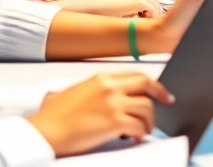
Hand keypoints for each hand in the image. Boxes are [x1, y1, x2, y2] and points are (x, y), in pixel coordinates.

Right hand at [25, 72, 173, 156]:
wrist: (44, 131)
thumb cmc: (54, 116)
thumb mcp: (77, 91)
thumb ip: (97, 90)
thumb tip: (111, 98)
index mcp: (101, 77)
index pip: (135, 75)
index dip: (151, 83)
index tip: (159, 91)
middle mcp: (110, 86)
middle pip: (147, 85)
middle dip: (160, 94)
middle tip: (167, 102)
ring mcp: (113, 103)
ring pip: (146, 107)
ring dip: (149, 121)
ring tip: (143, 130)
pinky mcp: (114, 121)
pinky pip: (139, 126)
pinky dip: (141, 133)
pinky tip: (136, 138)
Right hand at [81, 0, 161, 17]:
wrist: (93, 8)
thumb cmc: (105, 10)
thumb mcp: (123, 6)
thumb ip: (135, 8)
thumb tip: (148, 17)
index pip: (151, 0)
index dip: (150, 12)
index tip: (142, 21)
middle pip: (155, 3)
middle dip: (152, 15)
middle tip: (143, 25)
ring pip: (156, 8)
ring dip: (152, 18)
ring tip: (141, 26)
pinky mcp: (139, 1)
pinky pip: (154, 12)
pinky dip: (151, 20)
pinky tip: (141, 25)